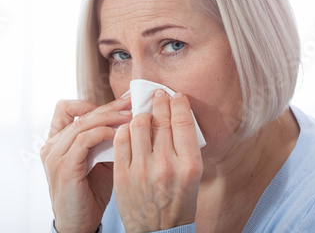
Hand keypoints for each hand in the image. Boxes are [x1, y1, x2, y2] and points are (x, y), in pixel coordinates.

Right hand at [41, 96, 131, 232]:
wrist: (79, 223)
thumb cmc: (90, 193)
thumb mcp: (97, 160)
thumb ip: (103, 140)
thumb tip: (126, 117)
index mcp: (55, 142)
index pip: (65, 108)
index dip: (90, 103)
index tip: (116, 105)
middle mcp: (50, 145)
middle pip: (79, 113)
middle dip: (109, 106)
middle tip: (131, 103)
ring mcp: (55, 155)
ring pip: (83, 123)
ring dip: (110, 117)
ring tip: (130, 117)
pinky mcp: (64, 166)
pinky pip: (85, 139)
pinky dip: (104, 133)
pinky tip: (120, 135)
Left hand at [113, 90, 202, 232]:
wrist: (158, 232)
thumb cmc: (179, 203)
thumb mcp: (193, 176)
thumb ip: (185, 147)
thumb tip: (175, 115)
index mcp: (189, 165)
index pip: (182, 122)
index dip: (178, 103)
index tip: (175, 96)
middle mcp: (166, 165)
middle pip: (160, 120)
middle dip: (159, 102)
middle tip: (158, 95)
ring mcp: (142, 170)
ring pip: (138, 125)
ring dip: (141, 114)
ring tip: (143, 114)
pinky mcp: (123, 174)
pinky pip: (120, 139)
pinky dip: (124, 129)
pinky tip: (128, 129)